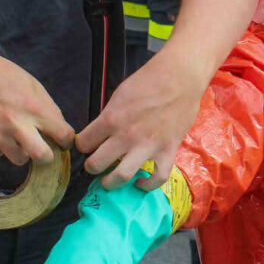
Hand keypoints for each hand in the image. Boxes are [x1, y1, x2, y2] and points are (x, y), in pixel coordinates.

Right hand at [0, 42, 74, 165]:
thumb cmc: (1, 74)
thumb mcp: (32, 84)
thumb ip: (47, 107)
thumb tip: (59, 129)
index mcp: (34, 107)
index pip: (63, 135)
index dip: (66, 140)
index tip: (62, 141)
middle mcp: (16, 123)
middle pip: (42, 157)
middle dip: (47, 157)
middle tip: (44, 150)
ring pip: (18, 159)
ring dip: (21, 151)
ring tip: (16, 136)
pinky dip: (0, 146)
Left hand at [75, 50, 204, 189]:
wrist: (180, 77)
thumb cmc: (149, 80)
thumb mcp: (119, 94)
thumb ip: (109, 116)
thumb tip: (101, 133)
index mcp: (111, 118)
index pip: (83, 143)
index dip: (82, 146)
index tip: (88, 146)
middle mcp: (126, 136)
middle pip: (96, 164)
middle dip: (91, 167)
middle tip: (95, 166)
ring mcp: (147, 146)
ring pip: (121, 177)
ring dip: (111, 182)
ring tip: (109, 181)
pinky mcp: (168, 151)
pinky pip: (157, 178)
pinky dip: (147, 185)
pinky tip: (140, 182)